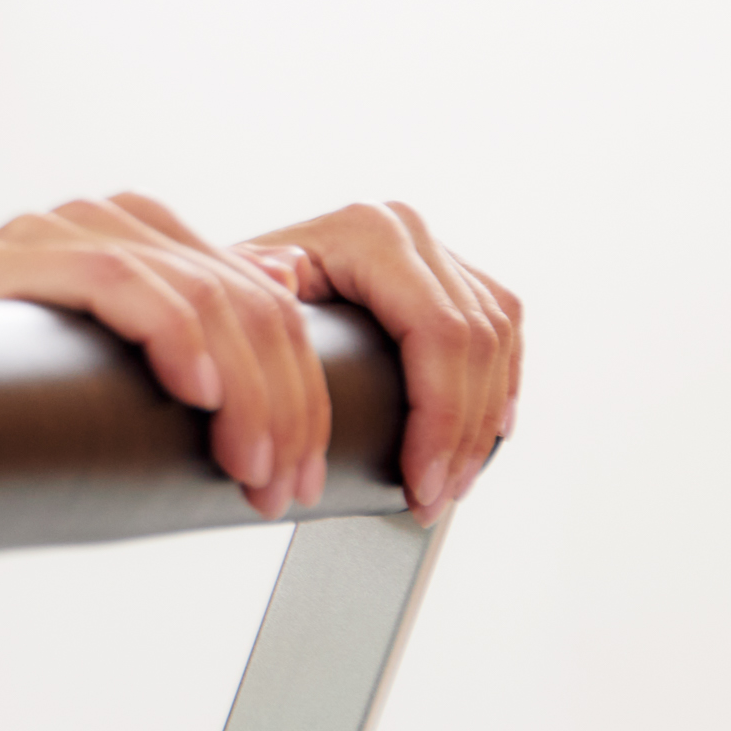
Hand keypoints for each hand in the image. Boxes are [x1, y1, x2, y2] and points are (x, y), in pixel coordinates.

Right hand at [0, 195, 333, 517]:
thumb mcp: (90, 361)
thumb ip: (173, 330)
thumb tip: (272, 310)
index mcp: (142, 238)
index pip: (265, 301)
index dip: (303, 391)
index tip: (303, 475)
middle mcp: (108, 221)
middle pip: (247, 299)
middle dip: (287, 404)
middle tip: (284, 489)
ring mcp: (58, 231)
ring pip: (201, 294)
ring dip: (245, 395)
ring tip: (247, 469)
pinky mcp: (12, 256)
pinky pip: (118, 280)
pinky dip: (174, 335)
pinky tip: (198, 392)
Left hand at [244, 201, 520, 517]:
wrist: (232, 275)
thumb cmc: (228, 295)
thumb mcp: (230, 293)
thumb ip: (251, 284)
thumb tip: (282, 272)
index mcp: (370, 233)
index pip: (437, 332)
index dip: (441, 417)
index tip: (420, 482)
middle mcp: (411, 230)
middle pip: (475, 343)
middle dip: (461, 435)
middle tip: (433, 500)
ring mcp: (435, 248)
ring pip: (497, 340)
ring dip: (483, 423)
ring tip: (452, 484)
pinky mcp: (452, 272)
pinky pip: (502, 328)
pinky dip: (499, 385)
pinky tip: (491, 430)